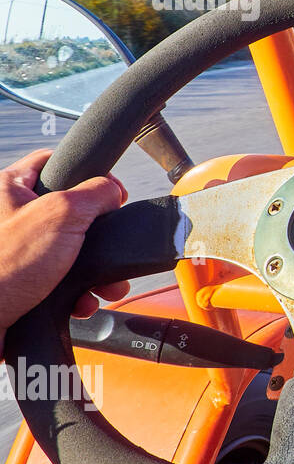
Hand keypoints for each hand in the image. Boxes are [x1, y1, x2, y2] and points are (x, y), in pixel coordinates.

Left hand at [0, 150, 128, 356]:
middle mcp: (12, 217)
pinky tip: (80, 301)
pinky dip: (79, 292)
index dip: (89, 173)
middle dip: (99, 235)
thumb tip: (112, 192)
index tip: (111, 193)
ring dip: (95, 271)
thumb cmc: (3, 269)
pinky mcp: (25, 280)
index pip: (53, 162)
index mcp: (10, 189)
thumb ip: (94, 193)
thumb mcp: (60, 215)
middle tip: (107, 244)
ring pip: (73, 250)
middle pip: (71, 211)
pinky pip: (64, 280)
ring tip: (102, 285)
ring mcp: (18, 250)